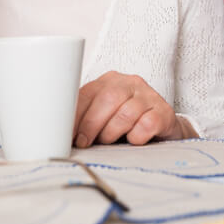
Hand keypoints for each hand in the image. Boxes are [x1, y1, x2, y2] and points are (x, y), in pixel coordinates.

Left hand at [73, 71, 193, 146]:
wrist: (162, 126)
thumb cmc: (126, 123)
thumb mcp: (104, 116)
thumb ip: (86, 118)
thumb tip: (60, 135)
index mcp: (110, 81)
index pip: (88, 93)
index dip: (75, 115)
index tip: (67, 135)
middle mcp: (130, 83)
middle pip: (108, 99)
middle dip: (92, 124)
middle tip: (85, 142)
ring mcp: (149, 96)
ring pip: (126, 113)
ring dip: (111, 132)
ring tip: (108, 142)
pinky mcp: (163, 112)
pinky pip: (146, 124)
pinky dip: (136, 136)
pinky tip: (133, 140)